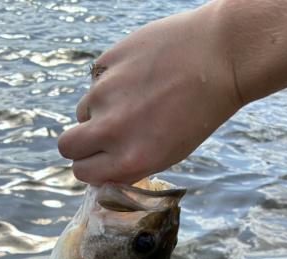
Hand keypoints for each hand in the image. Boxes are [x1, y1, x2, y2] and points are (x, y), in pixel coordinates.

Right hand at [58, 3, 240, 184]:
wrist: (219, 58)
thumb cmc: (198, 112)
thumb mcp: (167, 154)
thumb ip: (129, 163)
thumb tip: (101, 166)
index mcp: (129, 161)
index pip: (81, 173)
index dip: (90, 166)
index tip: (99, 159)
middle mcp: (112, 130)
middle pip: (67, 146)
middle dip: (79, 144)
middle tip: (99, 135)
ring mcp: (106, 94)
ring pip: (83, 110)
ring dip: (98, 110)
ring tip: (133, 99)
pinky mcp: (106, 63)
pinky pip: (95, 81)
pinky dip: (109, 82)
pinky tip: (138, 76)